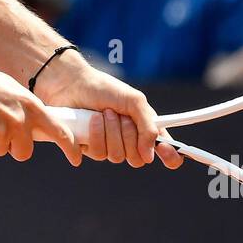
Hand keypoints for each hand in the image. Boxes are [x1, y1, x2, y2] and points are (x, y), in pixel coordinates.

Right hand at [0, 50, 83, 165]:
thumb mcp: (9, 90)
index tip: (77, 158)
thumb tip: (34, 126)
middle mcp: (21, 118)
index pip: (59, 130)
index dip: (69, 147)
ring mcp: (4, 130)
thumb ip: (23, 108)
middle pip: (25, 151)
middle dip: (13, 147)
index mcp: (30, 104)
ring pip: (2, 150)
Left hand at [29, 49, 185, 168]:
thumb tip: (150, 155)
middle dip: (129, 136)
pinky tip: (91, 121)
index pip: (164, 151)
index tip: (168, 154)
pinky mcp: (89, 148)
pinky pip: (98, 153)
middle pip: (137, 158)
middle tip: (120, 116)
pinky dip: (95, 135)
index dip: (170, 157)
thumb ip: (148, 126)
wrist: (72, 84)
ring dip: (111, 133)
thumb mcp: (134, 101)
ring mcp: (109, 146)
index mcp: (144, 128)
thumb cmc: (104, 89)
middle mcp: (128, 140)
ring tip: (103, 114)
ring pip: (117, 156)